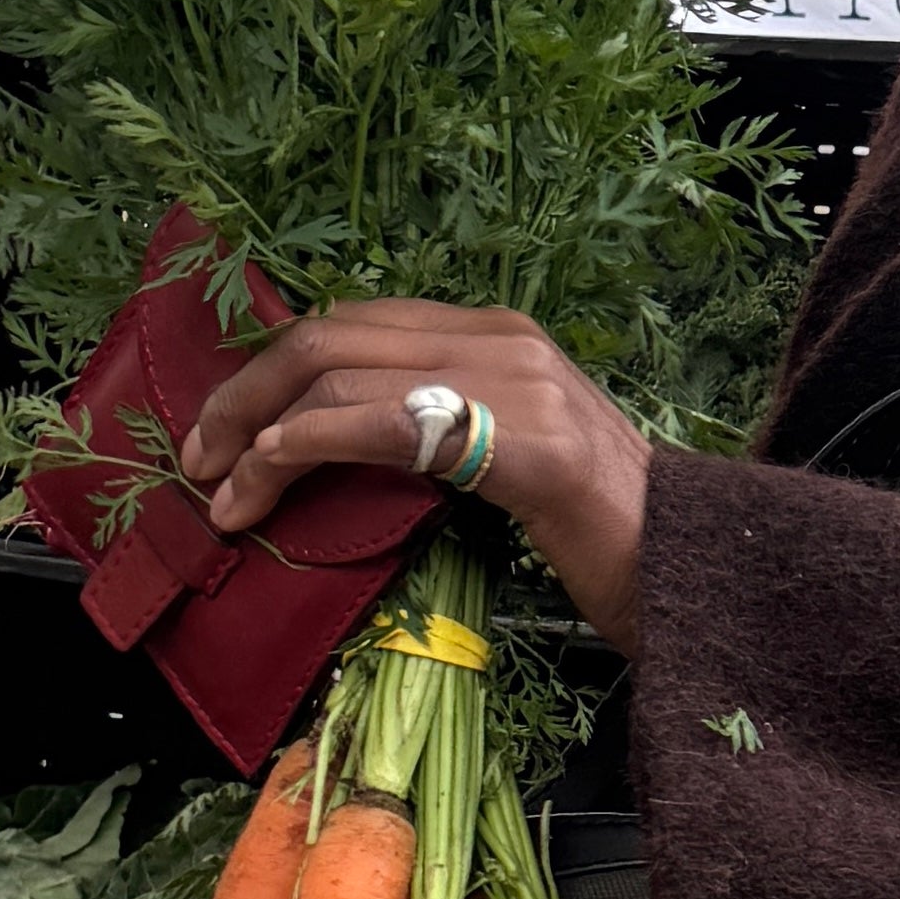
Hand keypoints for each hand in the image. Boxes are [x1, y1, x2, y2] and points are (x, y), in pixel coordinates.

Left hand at [182, 301, 653, 656]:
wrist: (700, 572)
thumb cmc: (611, 546)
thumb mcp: (517, 471)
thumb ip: (449, 437)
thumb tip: (358, 455)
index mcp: (498, 335)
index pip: (356, 325)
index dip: (273, 373)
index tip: (229, 433)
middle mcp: (500, 337)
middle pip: (330, 334)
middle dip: (246, 394)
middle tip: (198, 459)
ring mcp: (512, 380)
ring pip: (337, 369)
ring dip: (258, 431)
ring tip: (222, 491)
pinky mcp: (520, 440)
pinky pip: (380, 420)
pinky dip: (306, 444)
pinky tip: (270, 475)